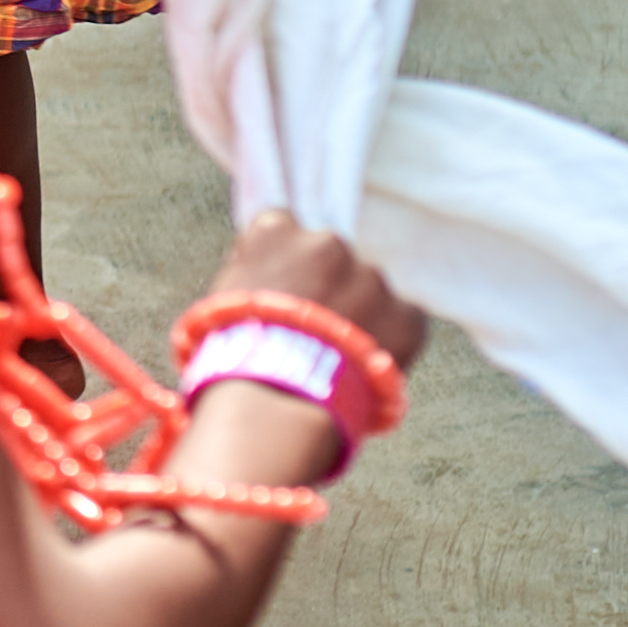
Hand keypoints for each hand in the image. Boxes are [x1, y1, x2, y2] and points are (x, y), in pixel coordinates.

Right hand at [195, 209, 426, 370]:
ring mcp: (372, 278)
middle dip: (324, 288)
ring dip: (357, 315)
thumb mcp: (221, 300)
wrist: (276, 399)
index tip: (278, 289)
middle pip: (331, 260)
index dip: (280, 262)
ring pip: (369, 292)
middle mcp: (329, 244)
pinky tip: (363, 367)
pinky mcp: (406, 315)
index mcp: (277, 233)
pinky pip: (404, 323)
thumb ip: (248, 273)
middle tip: (308, 331)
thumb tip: (263, 273)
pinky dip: (390, 341)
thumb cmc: (232, 355)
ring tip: (335, 359)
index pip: (280, 227)